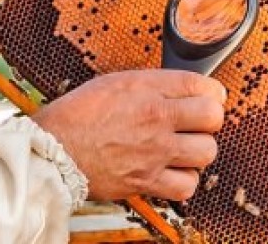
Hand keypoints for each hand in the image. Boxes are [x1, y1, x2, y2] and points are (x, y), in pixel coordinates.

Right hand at [33, 69, 225, 201]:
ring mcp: (155, 152)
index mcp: (147, 89)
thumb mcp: (114, 82)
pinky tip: (173, 171)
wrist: (54, 149)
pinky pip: (187, 186)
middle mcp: (157, 118)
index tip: (209, 97)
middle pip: (213, 118)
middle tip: (196, 122)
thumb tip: (178, 89)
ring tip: (184, 148)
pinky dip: (184, 180)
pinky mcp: (147, 181)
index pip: (202, 85)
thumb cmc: (77, 114)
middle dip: (208, 119)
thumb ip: (150, 85)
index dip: (212, 91)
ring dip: (198, 150)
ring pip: (207, 152)